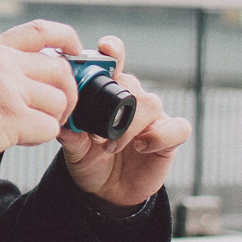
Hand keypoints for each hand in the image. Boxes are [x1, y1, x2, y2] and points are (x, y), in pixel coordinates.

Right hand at [0, 20, 84, 170]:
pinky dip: (41, 137)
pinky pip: (49, 127)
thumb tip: (33, 83)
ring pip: (59, 100)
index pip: (40, 31)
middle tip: (59, 110)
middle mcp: (2, 64)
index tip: (76, 49)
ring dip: (53, 118)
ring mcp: (8, 89)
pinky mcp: (10, 118)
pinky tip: (19, 138)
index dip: (66, 37)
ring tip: (31, 128)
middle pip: (60, 69)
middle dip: (69, 92)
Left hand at [58, 36, 191, 208]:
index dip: (113, 52)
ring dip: (130, 125)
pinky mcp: (170, 138)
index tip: (105, 49)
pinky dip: (161, 135)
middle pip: (133, 84)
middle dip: (116, 104)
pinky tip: (142, 146)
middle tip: (97, 133)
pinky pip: (178, 128)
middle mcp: (134, 100)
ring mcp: (154, 118)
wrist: (107, 192)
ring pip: (152, 103)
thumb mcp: (74, 149)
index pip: (115, 63)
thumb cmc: (90, 162)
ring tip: (110, 146)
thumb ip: (71, 135)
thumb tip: (63, 123)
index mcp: (109, 94)